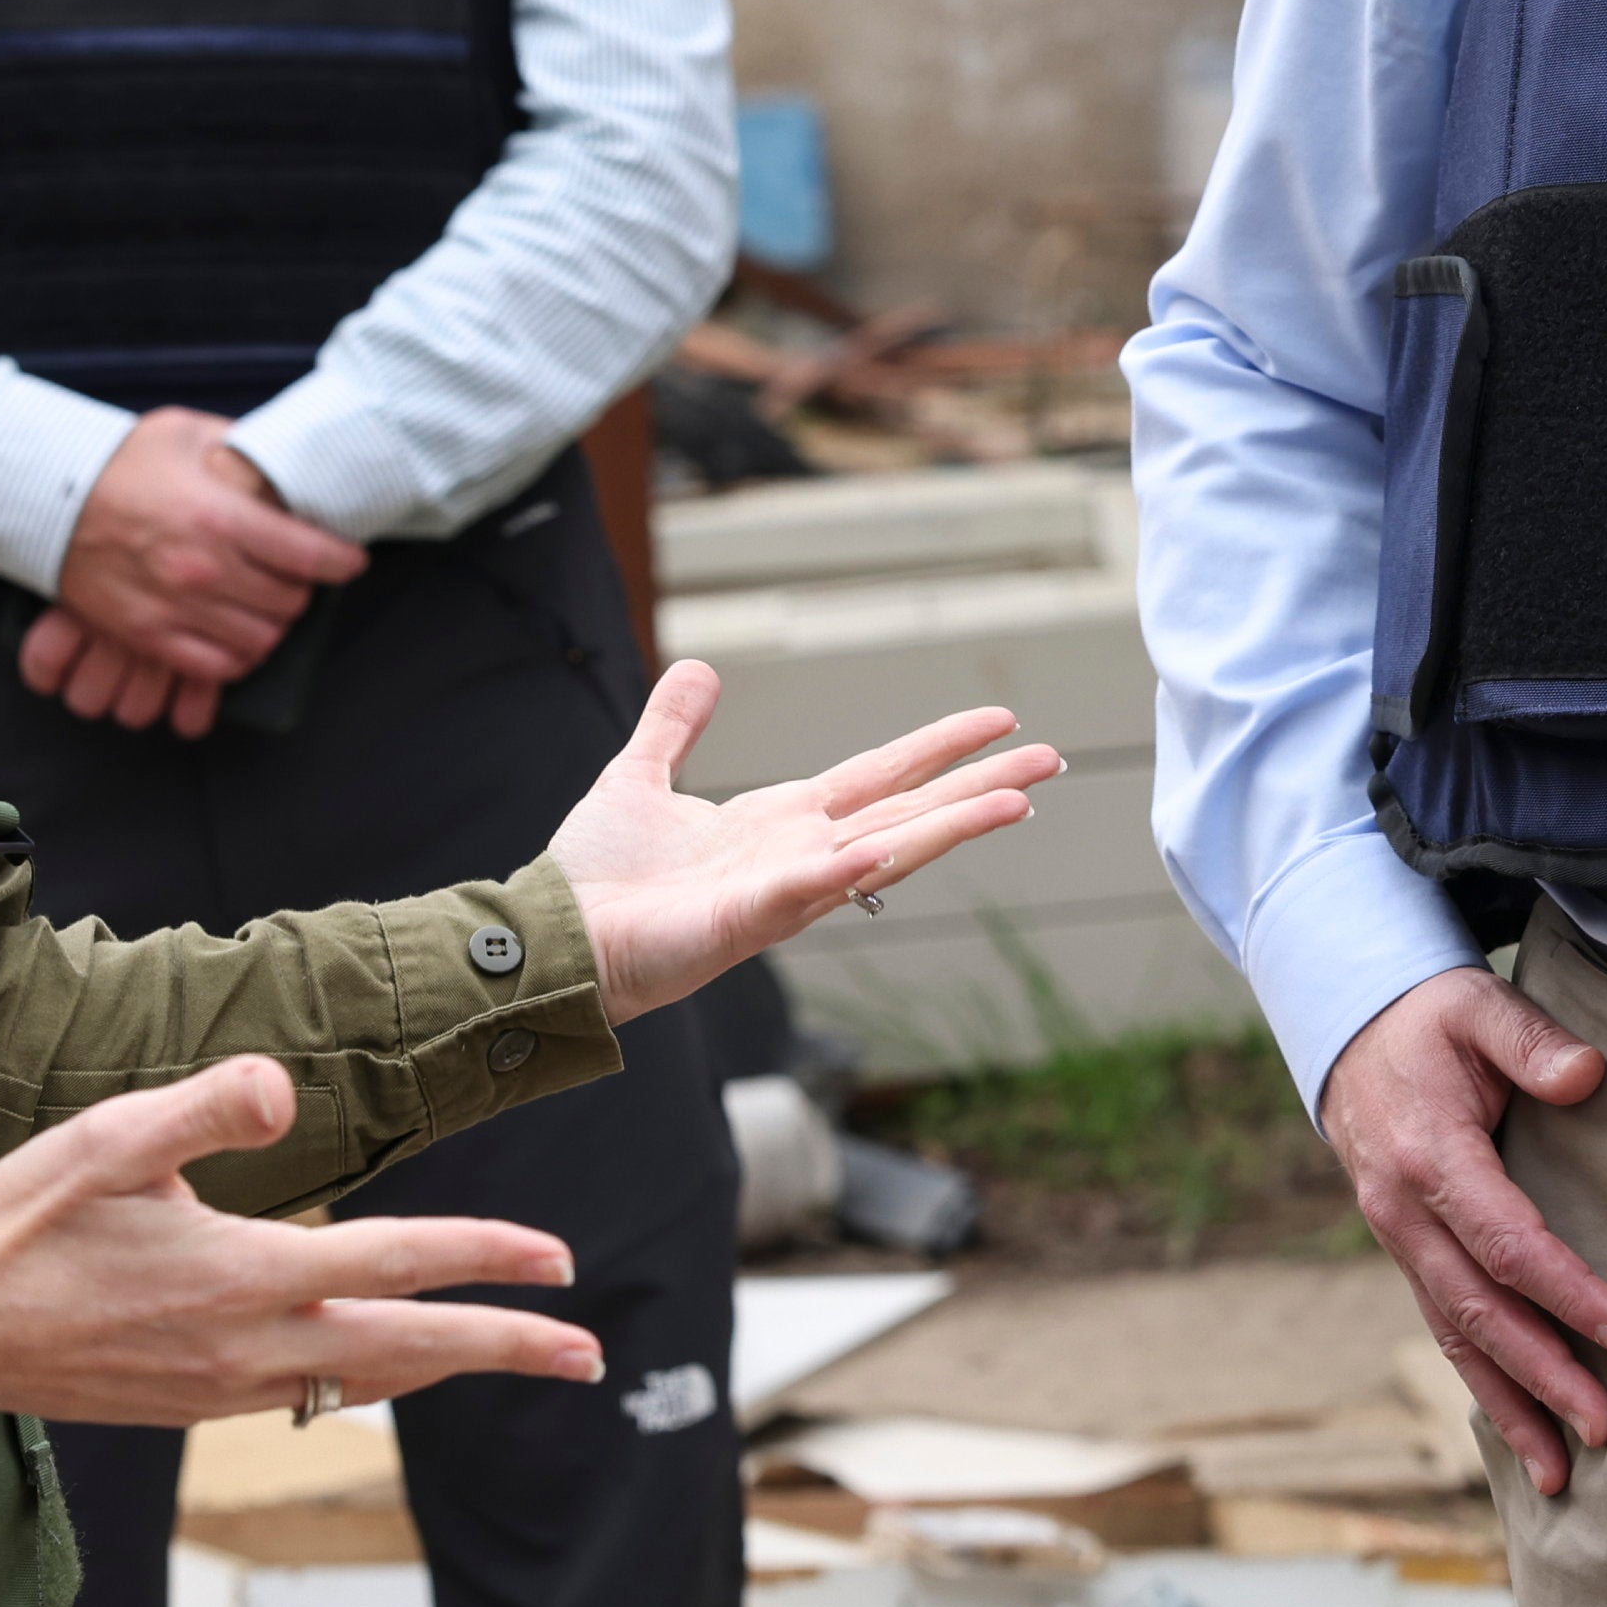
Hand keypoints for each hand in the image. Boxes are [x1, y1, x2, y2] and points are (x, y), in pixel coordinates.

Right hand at [0, 1055, 601, 1424]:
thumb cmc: (23, 1224)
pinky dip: (371, 1381)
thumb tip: (281, 1086)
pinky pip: (312, 1397)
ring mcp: (226, 1386)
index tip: (560, 1262)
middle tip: (588, 1355)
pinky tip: (384, 1368)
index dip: (488, 1259)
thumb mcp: (110, 1140)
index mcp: (246, 1274)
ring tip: (511, 1356)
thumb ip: (204, 1109)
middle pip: (412, 1348)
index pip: (398, 1261)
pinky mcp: (196, 1403)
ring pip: (367, 1381)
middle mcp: (251, 1345)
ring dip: (446, 1367)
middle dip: (508, 1348)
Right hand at [29, 413, 367, 735]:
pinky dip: (238, 657)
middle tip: (295, 575)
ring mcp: (175, 609)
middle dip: (302, 588)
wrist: (45, 499)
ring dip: (272, 624)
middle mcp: (204, 569)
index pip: (309, 554)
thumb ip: (240, 446)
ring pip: (260, 639)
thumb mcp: (185, 433)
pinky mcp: (148, 636)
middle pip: (289, 601)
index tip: (350, 561)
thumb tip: (280, 461)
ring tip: (267, 604)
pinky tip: (238, 635)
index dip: (341, 561)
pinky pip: (217, 666)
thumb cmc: (119, 462)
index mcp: (220, 516)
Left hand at [540, 660, 1062, 1019]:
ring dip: (950, 825)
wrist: (555, 937)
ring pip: (885, 848)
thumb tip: (700, 668)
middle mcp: (799, 854)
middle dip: (979, 786)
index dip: (939, 748)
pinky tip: (890, 842)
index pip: (880, 776)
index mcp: (781, 822)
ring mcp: (782, 889)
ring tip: (1015, 800)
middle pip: (909, 810)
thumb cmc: (597, 875)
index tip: (999, 722)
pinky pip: (809, 888)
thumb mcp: (639, 776)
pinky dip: (850, 867)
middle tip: (1051, 760)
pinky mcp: (748, 918)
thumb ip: (674, 726)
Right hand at [1324, 971, 1606, 1492]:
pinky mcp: (1409, 1253)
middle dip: (1542, 1375)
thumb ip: (1530, 1040)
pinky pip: (1444, 1328)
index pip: (1506, 1241)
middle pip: (1479, 1310)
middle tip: (1604, 1426)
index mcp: (1429, 1156)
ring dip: (1509, 1405)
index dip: (1566, 1292)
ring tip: (1562, 1472)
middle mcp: (1404, 1213)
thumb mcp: (1475, 1006)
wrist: (1347, 1029)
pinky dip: (1482, 1386)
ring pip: (1455, 1336)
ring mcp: (1399, 1240)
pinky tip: (1521, 1434)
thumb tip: (1587, 1076)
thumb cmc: (1427, 1020)